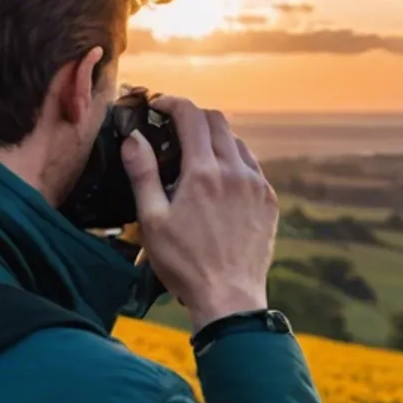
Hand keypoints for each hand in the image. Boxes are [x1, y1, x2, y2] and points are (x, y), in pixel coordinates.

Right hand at [121, 93, 275, 329]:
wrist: (229, 298)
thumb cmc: (185, 264)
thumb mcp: (152, 220)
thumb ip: (142, 173)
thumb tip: (133, 138)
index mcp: (203, 173)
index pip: (191, 116)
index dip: (172, 103)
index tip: (158, 105)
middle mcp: (235, 172)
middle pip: (217, 121)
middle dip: (194, 117)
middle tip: (174, 128)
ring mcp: (256, 186)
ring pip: (237, 142)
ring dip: (215, 139)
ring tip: (196, 158)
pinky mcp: (269, 202)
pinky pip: (252, 167)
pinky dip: (234, 162)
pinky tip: (220, 182)